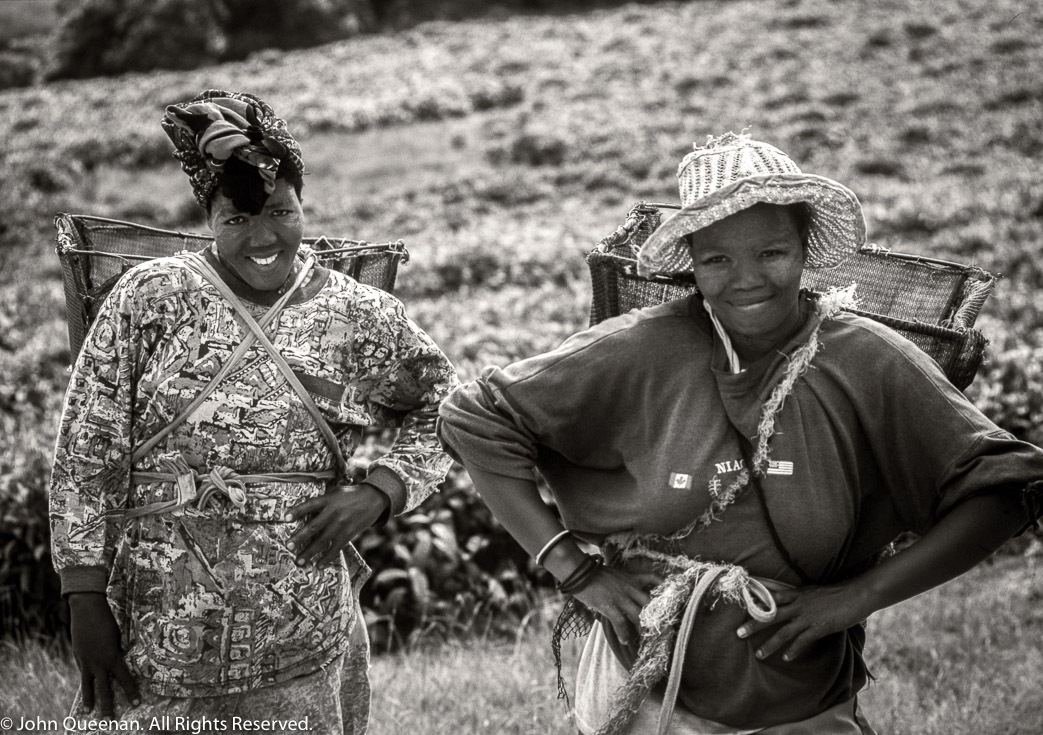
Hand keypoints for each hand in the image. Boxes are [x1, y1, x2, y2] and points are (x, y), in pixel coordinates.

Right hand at [68, 592, 139, 717]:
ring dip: (89, 700)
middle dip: (107, 705)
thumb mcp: (118, 638)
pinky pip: (83, 672)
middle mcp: (98, 663)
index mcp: (112, 657)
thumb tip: (120, 660)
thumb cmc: (108, 621)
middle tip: (109, 720)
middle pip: (104, 689)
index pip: (124, 679)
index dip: (131, 692)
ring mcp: (86, 661)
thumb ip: (118, 651)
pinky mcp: (78, 657)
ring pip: (88, 685)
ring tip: (89, 713)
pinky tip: (86, 687)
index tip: (136, 704)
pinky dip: (85, 680)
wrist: (87, 610)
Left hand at [286, 483, 389, 566]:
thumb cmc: (351, 495)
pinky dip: (327, 557)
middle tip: (288, 545)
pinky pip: (336, 548)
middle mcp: (334, 512)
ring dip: (310, 552)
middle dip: (300, 537)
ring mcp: (341, 524)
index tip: (285, 518)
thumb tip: (304, 511)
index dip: (297, 511)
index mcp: (328, 500)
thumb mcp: (335, 492)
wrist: (374, 498)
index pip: (309, 505)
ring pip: (323, 540)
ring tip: (299, 561)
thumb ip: (322, 501)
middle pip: (313, 526)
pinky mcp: (349, 533)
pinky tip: (319, 565)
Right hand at [572, 566, 658, 659]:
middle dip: (655, 616)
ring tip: (644, 639)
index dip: (663, 588)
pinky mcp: (610, 606)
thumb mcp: (615, 574)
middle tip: (659, 628)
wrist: (580, 572)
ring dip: (642, 629)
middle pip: (649, 603)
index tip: (670, 599)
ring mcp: (621, 598)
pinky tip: (626, 641)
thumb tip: (628, 593)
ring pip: (638, 615)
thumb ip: (624, 582)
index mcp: (632, 578)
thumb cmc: (594, 573)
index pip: (653, 579)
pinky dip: (624, 634)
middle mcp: (630, 588)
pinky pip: (621, 623)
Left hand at [736, 582, 871, 661]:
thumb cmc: (836, 593)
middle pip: (770, 615)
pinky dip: (794, 650)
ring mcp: (808, 616)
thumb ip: (800, 596)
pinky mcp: (819, 627)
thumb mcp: (813, 591)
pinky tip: (787, 658)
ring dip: (770, 644)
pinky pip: (802, 641)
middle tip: (738, 633)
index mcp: (796, 593)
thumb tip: (790, 601)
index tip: (739, 607)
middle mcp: (798, 604)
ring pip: (783, 632)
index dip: (755, 602)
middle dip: (753, 624)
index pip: (770, 597)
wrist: (856, 594)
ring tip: (759, 655)